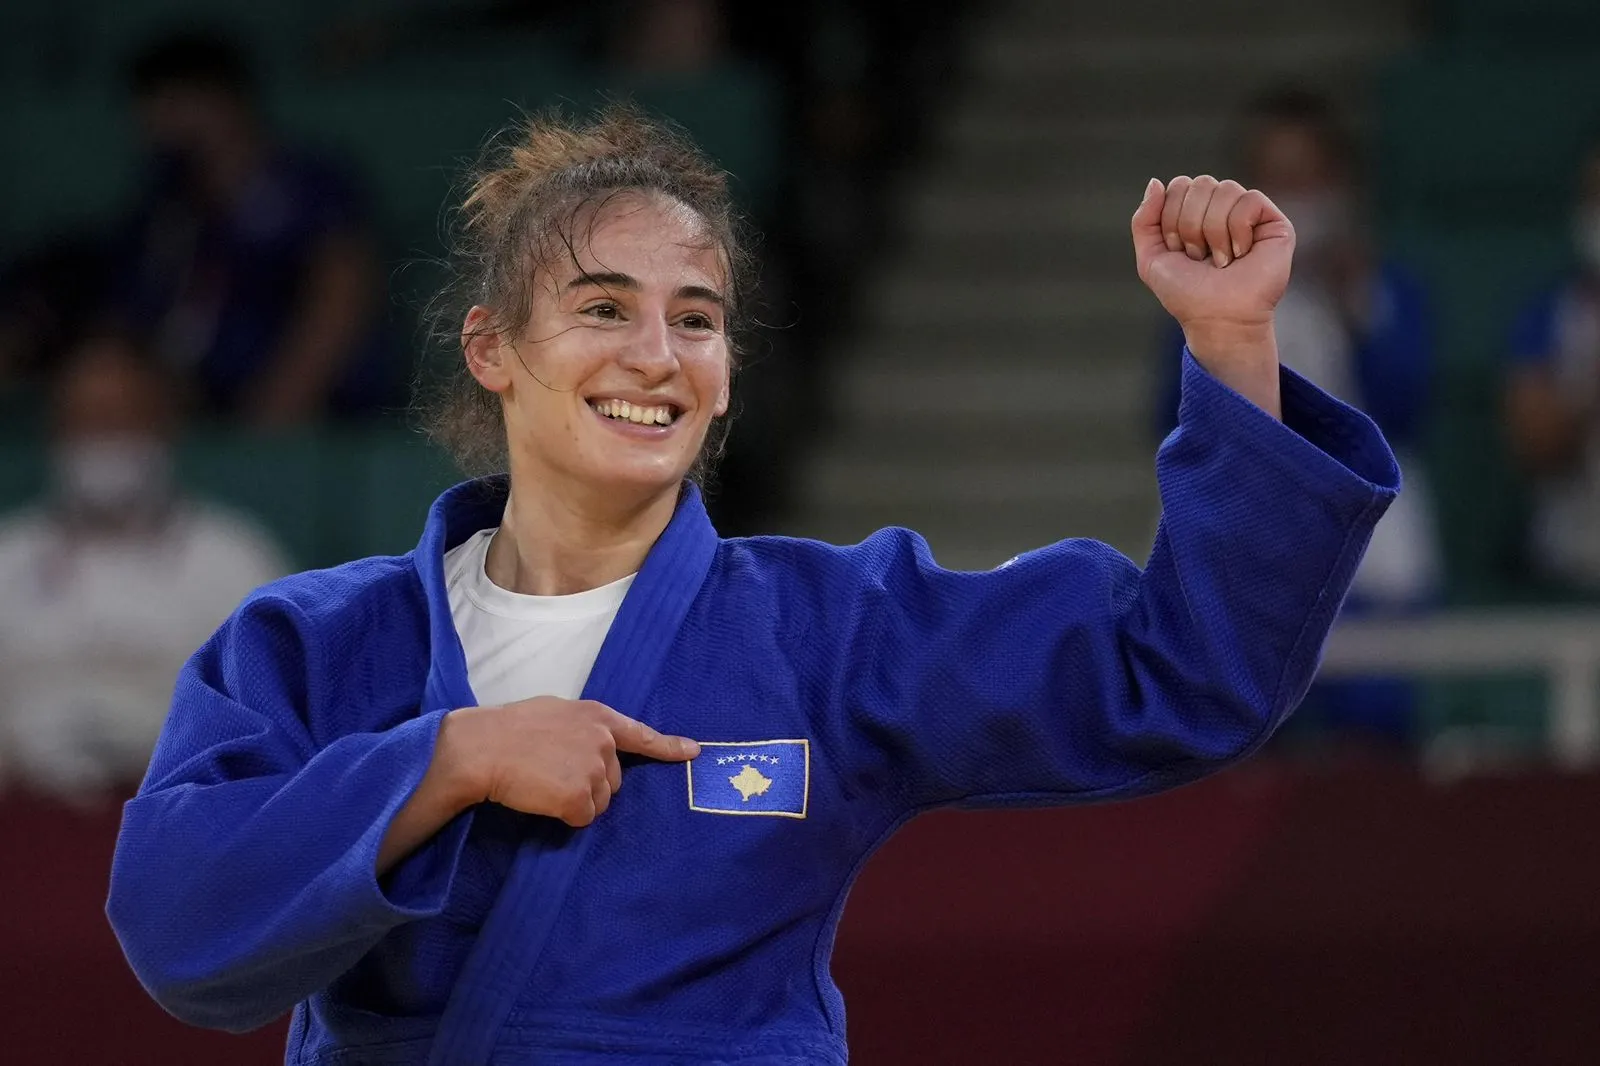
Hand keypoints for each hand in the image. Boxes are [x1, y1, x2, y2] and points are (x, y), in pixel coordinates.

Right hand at [441, 696, 698, 826]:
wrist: (480, 748)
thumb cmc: (508, 730)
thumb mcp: (554, 714)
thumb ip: (582, 728)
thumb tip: (595, 746)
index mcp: (597, 717)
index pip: (642, 734)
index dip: (669, 747)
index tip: (693, 752)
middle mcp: (603, 741)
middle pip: (613, 780)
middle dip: (590, 783)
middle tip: (552, 772)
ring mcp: (594, 769)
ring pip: (599, 802)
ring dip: (576, 800)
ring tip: (543, 782)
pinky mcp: (581, 796)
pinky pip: (583, 818)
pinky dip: (565, 815)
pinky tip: (542, 798)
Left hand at [1132, 176, 1293, 416]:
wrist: (1217, 319)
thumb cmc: (1186, 294)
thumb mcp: (1151, 258)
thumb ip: (1144, 220)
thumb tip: (1156, 182)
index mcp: (1195, 212)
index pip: (1179, 185)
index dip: (1172, 219)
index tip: (1179, 251)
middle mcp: (1222, 208)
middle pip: (1200, 183)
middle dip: (1190, 225)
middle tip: (1200, 257)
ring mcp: (1249, 214)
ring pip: (1225, 188)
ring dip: (1214, 231)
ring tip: (1221, 260)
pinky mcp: (1273, 222)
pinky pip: (1249, 200)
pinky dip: (1238, 230)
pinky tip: (1241, 253)